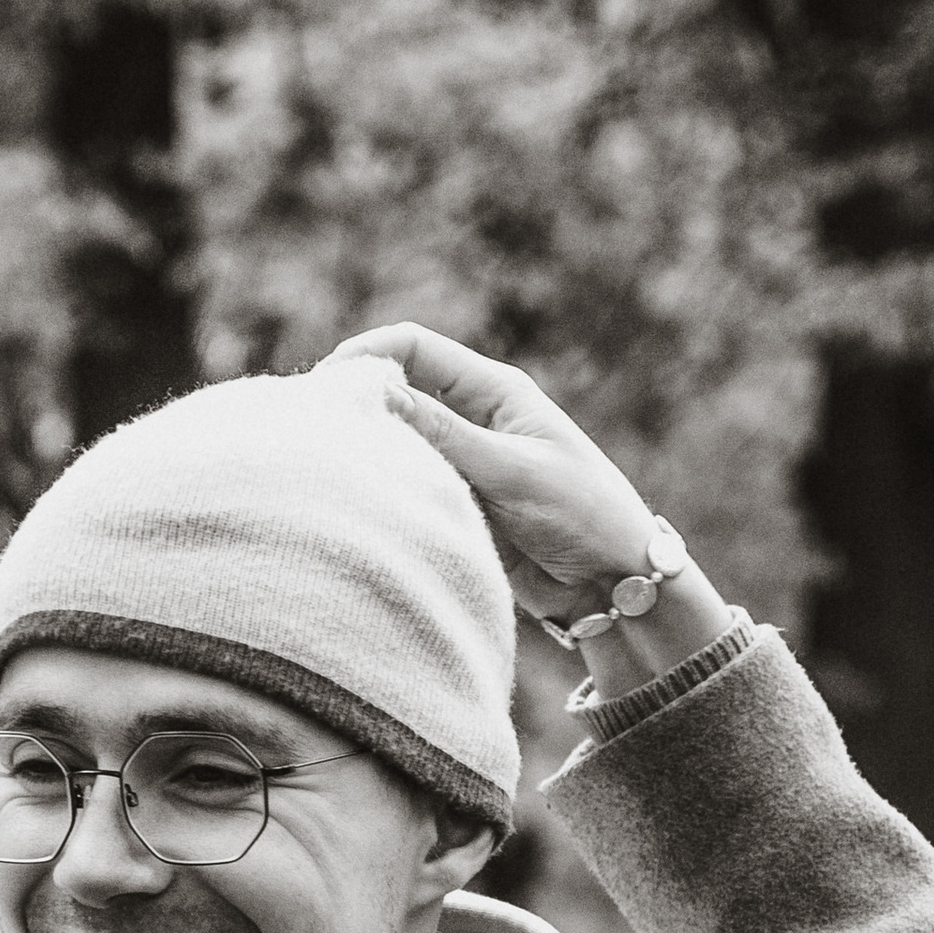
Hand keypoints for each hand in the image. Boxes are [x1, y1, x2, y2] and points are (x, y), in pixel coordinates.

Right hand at [329, 326, 733, 695]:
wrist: (615, 584)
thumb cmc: (583, 515)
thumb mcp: (511, 471)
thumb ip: (445, 435)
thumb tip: (377, 394)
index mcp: (495, 391)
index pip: (414, 348)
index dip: (366, 356)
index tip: (328, 387)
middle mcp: (475, 418)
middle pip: (398, 392)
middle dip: (359, 404)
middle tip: (318, 432)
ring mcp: (465, 463)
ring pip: (400, 444)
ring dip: (373, 453)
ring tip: (338, 474)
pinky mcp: (461, 504)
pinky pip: (413, 488)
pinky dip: (390, 492)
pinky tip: (368, 506)